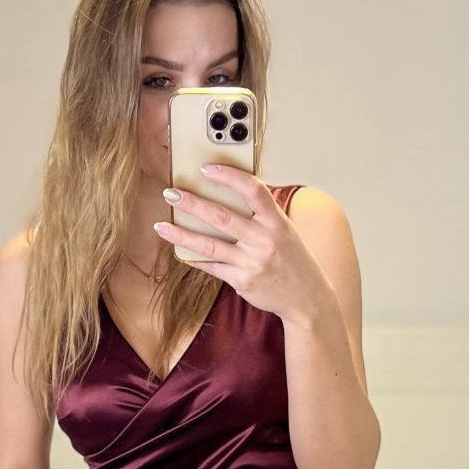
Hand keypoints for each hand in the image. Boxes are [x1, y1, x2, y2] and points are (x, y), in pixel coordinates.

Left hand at [154, 166, 326, 320]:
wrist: (307, 299)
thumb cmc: (294, 260)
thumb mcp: (286, 230)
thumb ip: (263, 213)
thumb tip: (233, 190)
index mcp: (277, 222)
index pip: (253, 191)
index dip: (229, 177)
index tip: (206, 169)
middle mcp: (264, 241)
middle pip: (223, 217)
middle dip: (193, 204)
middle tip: (171, 193)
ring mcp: (252, 263)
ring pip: (210, 245)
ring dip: (182, 235)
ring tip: (161, 226)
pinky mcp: (242, 282)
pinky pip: (213, 266)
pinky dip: (194, 258)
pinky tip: (179, 250)